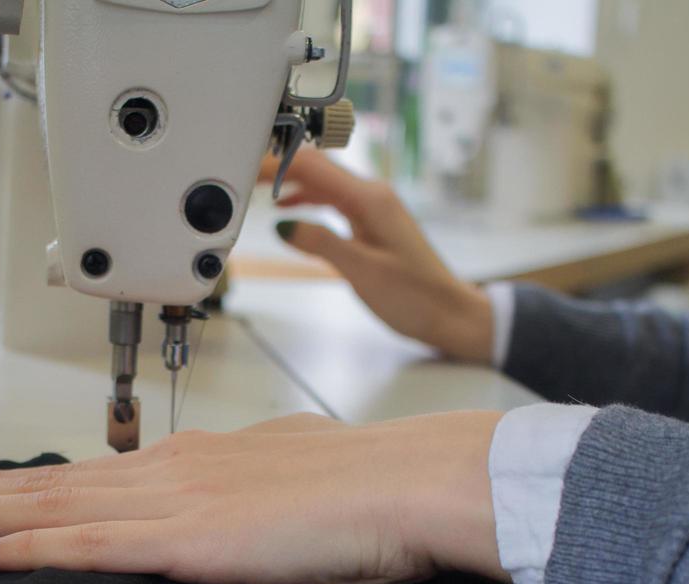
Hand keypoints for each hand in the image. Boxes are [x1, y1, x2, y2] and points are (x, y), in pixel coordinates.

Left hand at [0, 412, 508, 583]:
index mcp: (201, 460)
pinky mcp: (186, 539)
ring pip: (54, 505)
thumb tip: (240, 498)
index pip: (96, 473)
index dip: (32, 481)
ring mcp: (174, 501)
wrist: (408, 485)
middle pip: (55, 481)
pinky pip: (88, 545)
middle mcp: (173, 470)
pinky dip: (27, 548)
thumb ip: (250, 488)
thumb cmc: (369, 489)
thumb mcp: (293, 476)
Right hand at [257, 149, 493, 363]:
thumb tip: (283, 224)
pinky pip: (333, 200)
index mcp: (370, 199)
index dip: (275, 163)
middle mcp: (372, 195)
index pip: (313, 166)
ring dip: (290, 181)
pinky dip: (307, 199)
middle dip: (277, 165)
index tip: (244, 166)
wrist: (448, 314)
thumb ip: (321, 242)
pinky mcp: (372, 222)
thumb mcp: (361, 271)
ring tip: (255, 187)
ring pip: (323, 182)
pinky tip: (288, 208)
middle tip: (240, 172)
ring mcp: (373, 207)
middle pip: (317, 166)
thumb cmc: (414, 296)